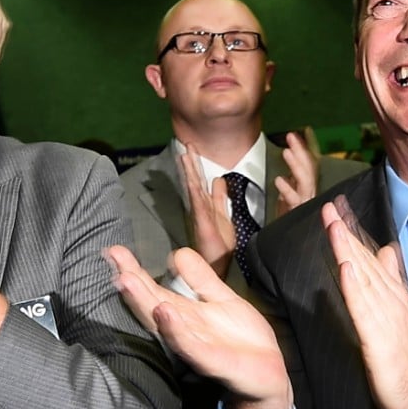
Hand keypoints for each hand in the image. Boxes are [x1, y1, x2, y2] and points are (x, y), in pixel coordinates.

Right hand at [107, 244, 293, 408]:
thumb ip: (200, 278)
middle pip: (151, 303)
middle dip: (132, 283)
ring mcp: (194, 346)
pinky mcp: (211, 361)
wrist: (267, 377)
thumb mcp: (222, 299)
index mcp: (184, 314)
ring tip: (126, 280)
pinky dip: (175, 329)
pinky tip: (164, 312)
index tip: (114, 250)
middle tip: (112, 260)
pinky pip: (189, 345)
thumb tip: (177, 253)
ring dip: (144, 302)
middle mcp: (182, 329)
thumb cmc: (242, 341)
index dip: (135, 270)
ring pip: (163, 322)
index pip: (154, 289)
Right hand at [178, 145, 234, 278]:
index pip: (200, 180)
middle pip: (195, 180)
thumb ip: (220, 197)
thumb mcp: (223, 213)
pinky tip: (192, 180)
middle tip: (187, 144)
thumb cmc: (219, 242)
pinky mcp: (202, 222)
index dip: (196, 164)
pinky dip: (195, 191)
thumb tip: (218, 179)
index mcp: (206, 203)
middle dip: (191, 162)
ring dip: (190, 172)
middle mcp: (200, 206)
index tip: (193, 149)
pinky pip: (198, 204)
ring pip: (194, 188)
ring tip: (185, 155)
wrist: (217, 263)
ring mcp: (200, 213)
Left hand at [274, 127, 320, 215]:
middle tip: (291, 136)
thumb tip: (291, 159)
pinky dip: (287, 189)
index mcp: (307, 185)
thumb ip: (292, 178)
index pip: (310, 162)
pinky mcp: (297, 212)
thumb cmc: (289, 214)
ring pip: (305, 181)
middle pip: (309, 168)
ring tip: (287, 152)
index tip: (304, 131)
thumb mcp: (290, 192)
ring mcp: (304, 202)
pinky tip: (279, 180)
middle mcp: (309, 192)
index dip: (307, 147)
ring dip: (296, 165)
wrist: (288, 236)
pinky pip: (294, 200)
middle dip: (301, 151)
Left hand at [321, 198, 407, 408]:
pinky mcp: (378, 339)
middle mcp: (389, 302)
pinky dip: (355, 288)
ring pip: (363, 279)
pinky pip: (364, 311)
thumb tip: (386, 251)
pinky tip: (346, 269)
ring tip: (334, 226)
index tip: (337, 212)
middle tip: (328, 207)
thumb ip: (391, 284)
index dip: (352, 236)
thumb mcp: (400, 315)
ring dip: (348, 251)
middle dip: (345, 233)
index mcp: (392, 298)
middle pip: (364, 262)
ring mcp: (385, 319)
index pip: (370, 260)